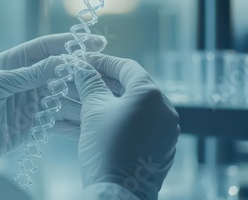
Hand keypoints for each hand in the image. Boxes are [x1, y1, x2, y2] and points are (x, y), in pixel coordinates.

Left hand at [0, 34, 105, 183]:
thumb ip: (28, 75)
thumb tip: (61, 62)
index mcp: (13, 62)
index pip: (46, 48)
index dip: (69, 44)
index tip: (94, 41)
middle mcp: (26, 79)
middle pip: (59, 71)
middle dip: (80, 70)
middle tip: (104, 71)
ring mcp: (32, 101)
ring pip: (62, 94)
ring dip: (80, 94)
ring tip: (101, 95)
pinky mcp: (35, 123)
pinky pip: (58, 118)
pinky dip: (72, 119)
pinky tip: (88, 118)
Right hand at [74, 53, 179, 199]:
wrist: (118, 193)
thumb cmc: (106, 148)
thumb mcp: (93, 110)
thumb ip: (89, 83)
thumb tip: (81, 68)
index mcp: (150, 94)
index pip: (126, 67)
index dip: (104, 62)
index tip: (86, 61)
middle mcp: (165, 110)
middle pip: (132, 87)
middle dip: (105, 83)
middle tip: (83, 80)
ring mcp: (166, 131)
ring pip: (135, 108)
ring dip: (111, 103)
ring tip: (87, 102)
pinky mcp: (162, 148)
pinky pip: (140, 126)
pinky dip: (121, 121)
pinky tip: (100, 123)